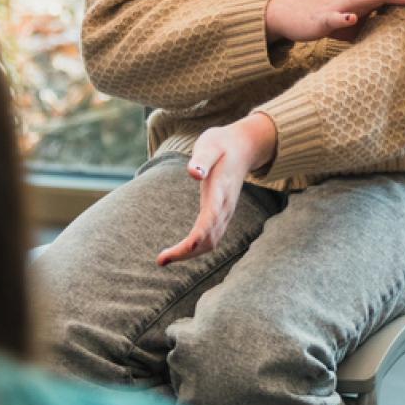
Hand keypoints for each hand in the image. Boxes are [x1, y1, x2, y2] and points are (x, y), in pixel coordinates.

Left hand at [157, 113, 277, 265]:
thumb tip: (193, 172)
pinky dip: (195, 249)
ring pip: (211, 242)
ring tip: (164, 259)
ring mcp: (226, 213)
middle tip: (161, 260)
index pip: (210, 218)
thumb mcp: (210, 144)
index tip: (182, 248)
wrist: (244, 147)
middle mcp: (226, 206)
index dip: (198, 236)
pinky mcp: (222, 215)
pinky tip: (179, 251)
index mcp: (221, 190)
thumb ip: (202, 159)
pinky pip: (211, 238)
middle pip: (210, 238)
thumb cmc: (222, 145)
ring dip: (189, 254)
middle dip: (187, 252)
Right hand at [264, 0, 404, 44]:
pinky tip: (352, 19)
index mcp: (365, 1)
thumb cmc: (326, 17)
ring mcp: (337, 6)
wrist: (288, 12)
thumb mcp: (355, 23)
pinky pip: (333, 17)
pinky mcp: (320, 18)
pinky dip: (342, 17)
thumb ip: (376, 26)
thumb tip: (401, 39)